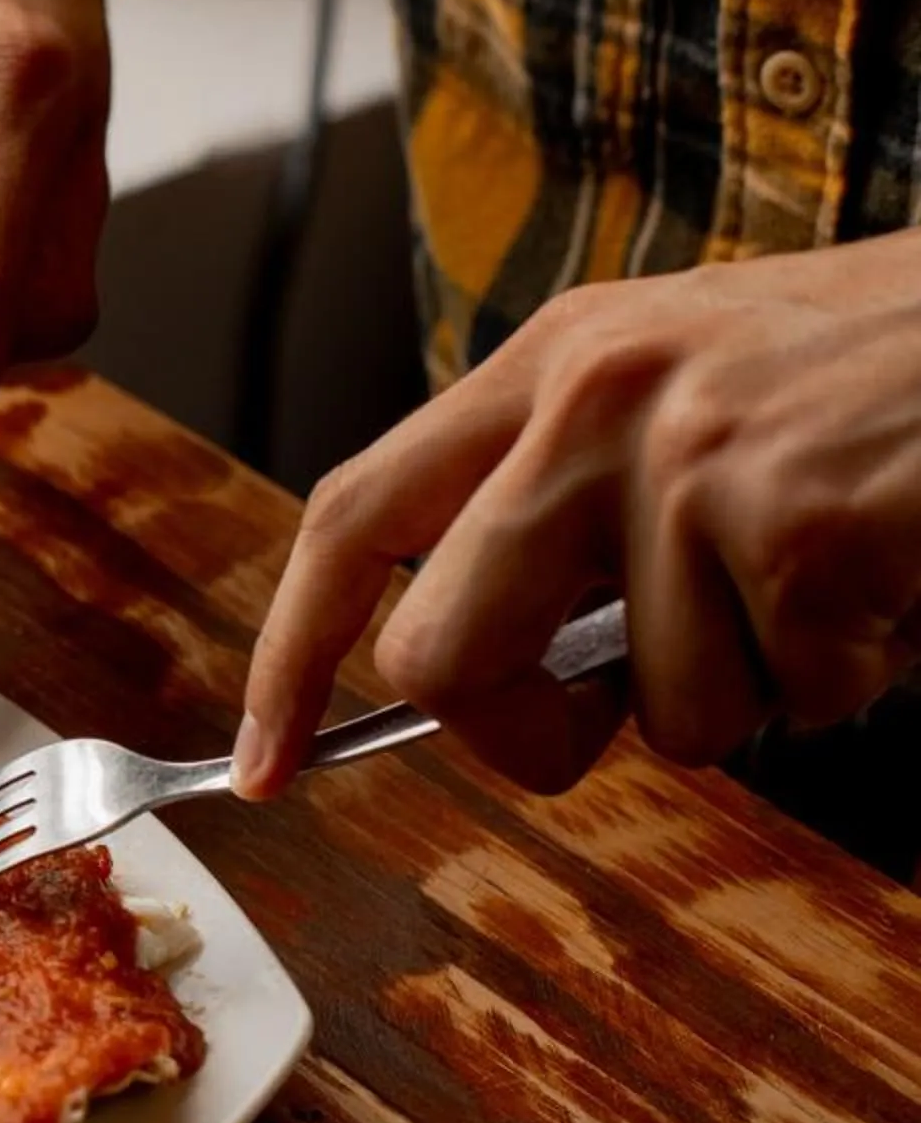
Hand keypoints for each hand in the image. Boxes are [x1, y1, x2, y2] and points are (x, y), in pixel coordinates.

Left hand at [237, 237, 920, 799]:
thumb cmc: (887, 379)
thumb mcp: (692, 395)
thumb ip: (567, 512)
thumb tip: (484, 678)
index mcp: (548, 362)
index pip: (349, 518)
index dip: (288, 656)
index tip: (263, 760)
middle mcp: (591, 394)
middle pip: (437, 656)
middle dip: (516, 737)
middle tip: (604, 723)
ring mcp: (691, 455)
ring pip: (651, 710)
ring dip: (756, 692)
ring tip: (831, 580)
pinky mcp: (795, 521)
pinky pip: (787, 698)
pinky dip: (854, 676)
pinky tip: (894, 577)